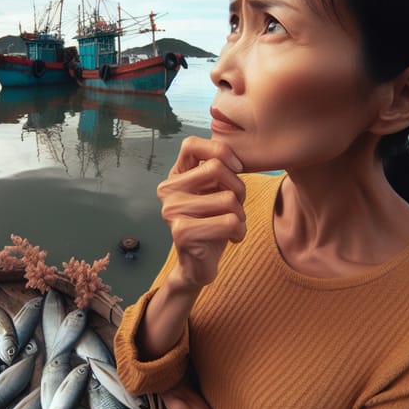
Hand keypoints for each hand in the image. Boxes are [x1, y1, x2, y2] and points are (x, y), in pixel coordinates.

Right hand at [158, 136, 246, 285]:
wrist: (199, 264)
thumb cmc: (212, 222)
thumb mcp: (214, 191)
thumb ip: (218, 171)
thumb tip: (235, 158)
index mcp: (175, 176)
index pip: (190, 144)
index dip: (219, 150)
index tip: (236, 168)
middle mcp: (167, 190)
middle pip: (216, 168)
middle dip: (238, 188)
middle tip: (237, 205)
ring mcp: (171, 211)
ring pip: (228, 199)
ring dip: (241, 214)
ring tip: (232, 225)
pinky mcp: (182, 233)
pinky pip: (230, 222)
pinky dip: (240, 231)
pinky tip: (231, 239)